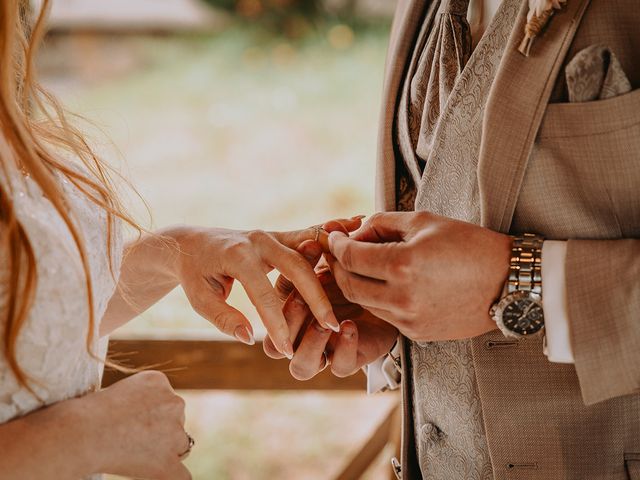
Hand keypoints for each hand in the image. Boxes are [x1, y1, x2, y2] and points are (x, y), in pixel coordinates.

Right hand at [90, 371, 189, 478]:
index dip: (148, 417)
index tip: (127, 423)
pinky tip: (160, 475)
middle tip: (128, 439)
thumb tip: (147, 428)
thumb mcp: (118, 392)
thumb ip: (140, 403)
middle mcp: (175, 403)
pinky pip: (182, 476)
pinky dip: (171, 476)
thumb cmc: (86, 414)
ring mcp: (175, 433)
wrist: (82, 432)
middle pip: (175, 422)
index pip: (165, 402)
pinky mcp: (168, 462)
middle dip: (159, 432)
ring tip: (132, 454)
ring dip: (164, 452)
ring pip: (181, 446)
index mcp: (159, 381)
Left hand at [166, 220, 361, 357]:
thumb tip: (249, 336)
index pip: (263, 294)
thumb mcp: (199, 298)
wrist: (191, 241)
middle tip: (333, 326)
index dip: (276, 324)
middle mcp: (259, 240)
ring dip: (336, 255)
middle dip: (317, 298)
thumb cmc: (196, 273)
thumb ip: (223, 318)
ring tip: (362, 263)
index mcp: (237, 256)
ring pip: (311, 244)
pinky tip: (357, 222)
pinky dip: (333, 230)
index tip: (288, 350)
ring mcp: (273, 234)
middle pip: (297, 268)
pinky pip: (311, 233)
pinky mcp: (281, 235)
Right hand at [264, 219, 397, 379]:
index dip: (277, 295)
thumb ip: (317, 241)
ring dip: (310, 343)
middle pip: (275, 348)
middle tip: (300, 299)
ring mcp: (324, 350)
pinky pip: (340, 366)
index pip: (267, 314)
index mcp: (287, 312)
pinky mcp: (350, 358)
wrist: (390, 289)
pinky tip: (349, 326)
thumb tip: (329, 222)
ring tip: (327, 322)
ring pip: (302, 367)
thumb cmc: (348, 269)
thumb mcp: (328, 254)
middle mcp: (301, 336)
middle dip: (288, 321)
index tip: (298, 269)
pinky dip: (343, 348)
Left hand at [327, 211, 510, 341]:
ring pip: (364, 303)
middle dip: (339, 267)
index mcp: (403, 265)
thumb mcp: (425, 222)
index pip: (350, 257)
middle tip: (340, 253)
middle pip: (349, 284)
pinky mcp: (417, 334)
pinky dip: (378, 300)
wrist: (508, 283)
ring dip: (357, 284)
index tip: (335, 237)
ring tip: (364, 267)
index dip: (337, 245)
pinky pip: (385, 316)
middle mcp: (401, 298)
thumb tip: (357, 232)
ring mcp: (409, 320)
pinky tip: (387, 285)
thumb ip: (384, 224)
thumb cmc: (471, 246)